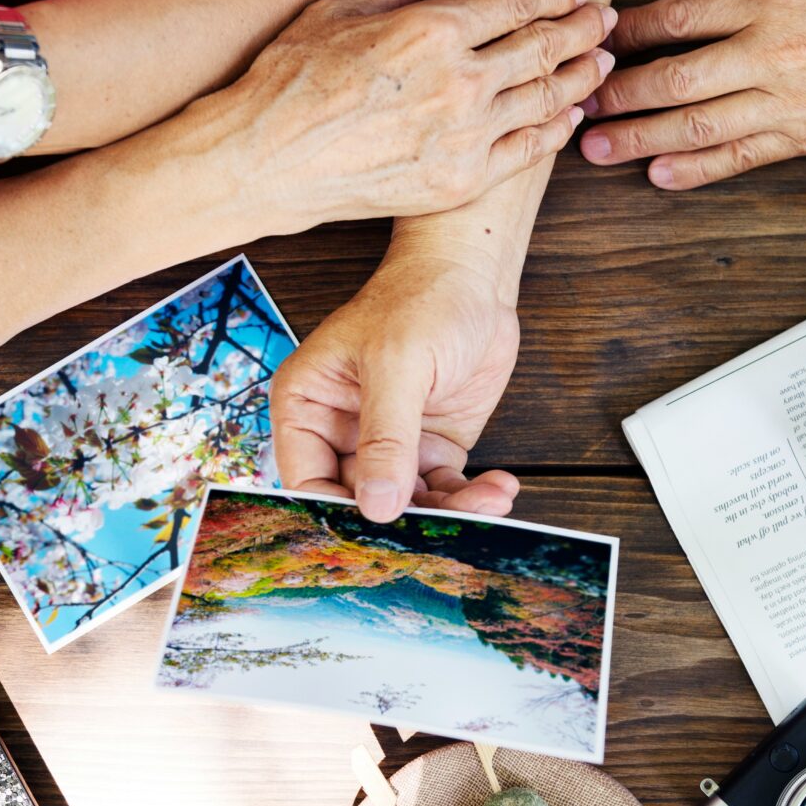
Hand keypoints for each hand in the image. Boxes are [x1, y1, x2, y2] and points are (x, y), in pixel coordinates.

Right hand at [207, 0, 614, 231]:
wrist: (263, 162)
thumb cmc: (286, 82)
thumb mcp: (333, 13)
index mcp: (431, 29)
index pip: (517, 1)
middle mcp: (460, 81)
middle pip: (544, 47)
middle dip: (582, 30)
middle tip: (604, 20)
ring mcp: (464, 136)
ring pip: (546, 99)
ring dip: (582, 78)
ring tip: (601, 64)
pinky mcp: (458, 182)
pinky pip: (527, 153)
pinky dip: (555, 131)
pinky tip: (567, 116)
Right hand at [272, 250, 521, 522]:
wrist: (474, 276)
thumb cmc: (420, 299)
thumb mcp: (397, 365)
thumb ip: (385, 438)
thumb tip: (377, 506)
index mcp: (306, 407)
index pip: (307, 480)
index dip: (337, 512)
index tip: (379, 530)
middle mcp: (341, 432)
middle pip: (360, 500)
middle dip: (405, 518)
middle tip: (446, 530)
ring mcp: (389, 443)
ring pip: (406, 502)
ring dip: (449, 511)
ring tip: (491, 502)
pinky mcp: (430, 446)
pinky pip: (443, 490)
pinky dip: (471, 498)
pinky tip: (499, 489)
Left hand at [579, 0, 805, 188]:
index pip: (679, 18)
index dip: (629, 32)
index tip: (599, 39)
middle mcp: (775, 52)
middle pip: (675, 80)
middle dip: (618, 94)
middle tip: (578, 102)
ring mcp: (792, 101)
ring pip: (698, 128)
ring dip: (639, 140)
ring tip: (597, 148)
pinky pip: (744, 158)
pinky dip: (697, 170)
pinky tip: (661, 176)